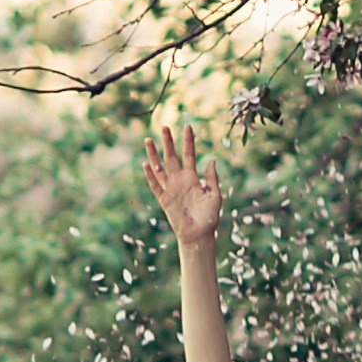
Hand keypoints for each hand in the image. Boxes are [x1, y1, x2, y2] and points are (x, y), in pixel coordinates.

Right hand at [145, 116, 223, 245]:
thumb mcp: (215, 196)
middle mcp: (180, 180)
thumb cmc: (209, 217)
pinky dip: (150, 175)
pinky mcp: (164, 199)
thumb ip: (212, 179)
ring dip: (154, 155)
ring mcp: (170, 189)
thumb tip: (211, 161)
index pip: (189, 155)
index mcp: (193, 178)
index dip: (188, 141)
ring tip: (148, 140)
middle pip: (172, 157)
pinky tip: (146, 164)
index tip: (187, 126)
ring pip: (160, 167)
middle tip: (164, 127)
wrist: (198, 235)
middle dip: (168, 142)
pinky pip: (155, 185)